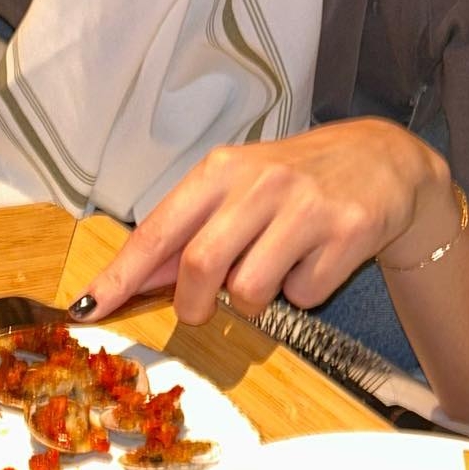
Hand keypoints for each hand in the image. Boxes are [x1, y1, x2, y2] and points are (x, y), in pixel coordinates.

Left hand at [72, 119, 452, 324]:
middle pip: (200, 265)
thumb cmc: (293, 179)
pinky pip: (303, 295)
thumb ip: (191, 229)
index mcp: (221, 169)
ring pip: (250, 290)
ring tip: (272, 269)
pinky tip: (314, 261)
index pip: (158, 229)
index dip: (121, 275)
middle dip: (192, 305)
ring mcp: (305, 207)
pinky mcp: (347, 232)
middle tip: (201, 309)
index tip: (87, 308)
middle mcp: (260, 182)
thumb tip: (139, 278)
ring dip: (253, 300)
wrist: (381, 159)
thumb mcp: (237, 188)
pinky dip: (301, 293)